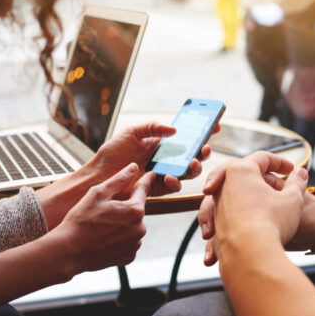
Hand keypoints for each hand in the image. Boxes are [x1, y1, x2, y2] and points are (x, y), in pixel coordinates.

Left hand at [37, 122, 216, 228]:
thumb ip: (153, 127)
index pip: (185, 136)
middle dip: (202, 151)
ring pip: (187, 171)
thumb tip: (174, 129)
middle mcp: (165, 158)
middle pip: (191, 154)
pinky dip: (176, 181)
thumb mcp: (131, 132)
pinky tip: (169, 177)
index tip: (215, 126)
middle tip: (204, 148)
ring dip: (193, 167)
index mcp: (160, 142)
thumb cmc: (112, 154)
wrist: (100, 177)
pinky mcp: (158, 188)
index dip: (201, 132)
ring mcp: (163, 173)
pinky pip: (174, 186)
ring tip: (191, 163)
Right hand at [48, 163, 152, 276]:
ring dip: (122, 224)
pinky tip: (103, 238)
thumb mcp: (98, 193)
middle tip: (103, 210)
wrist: (68, 251)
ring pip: (132, 227)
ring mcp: (135, 244)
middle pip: (136, 210)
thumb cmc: (81, 221)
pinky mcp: (128, 257)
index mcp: (135, 211)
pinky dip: (119, 239)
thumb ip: (119, 179)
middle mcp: (140, 228)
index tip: (151, 174)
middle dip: (124, 207)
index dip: (145, 180)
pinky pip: (127, 242)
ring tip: (101, 226)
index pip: (142, 190)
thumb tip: (134, 168)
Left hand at [197, 152, 308, 265]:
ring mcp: (218, 206)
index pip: (262, 158)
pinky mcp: (217, 226)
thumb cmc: (272, 222)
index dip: (280, 162)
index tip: (292, 170)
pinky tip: (254, 224)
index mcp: (241, 171)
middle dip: (256, 175)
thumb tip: (300, 174)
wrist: (250, 255)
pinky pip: (228, 216)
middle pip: (240, 172)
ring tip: (263, 206)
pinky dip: (241, 217)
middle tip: (271, 179)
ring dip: (246, 197)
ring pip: (231, 194)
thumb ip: (297, 183)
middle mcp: (223, 186)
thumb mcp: (293, 199)